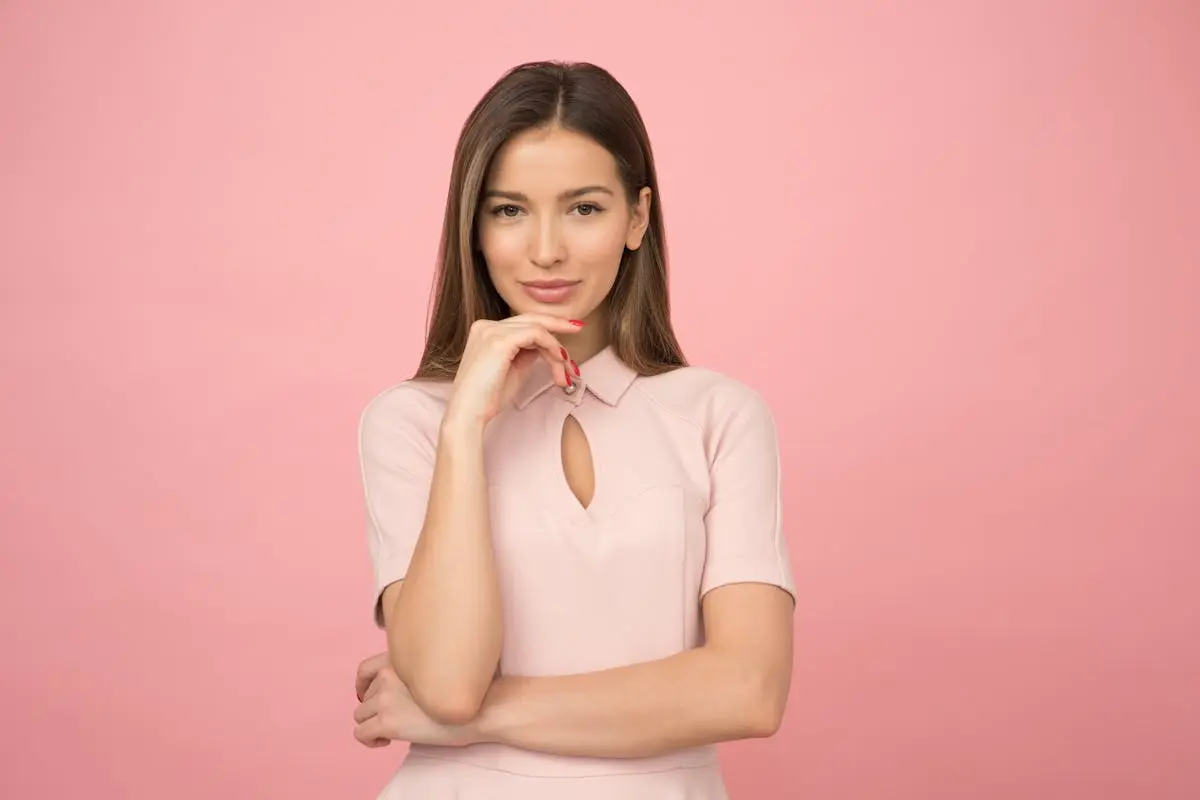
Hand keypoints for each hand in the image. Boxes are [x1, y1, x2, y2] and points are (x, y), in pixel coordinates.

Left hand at [353, 652, 477, 747]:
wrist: (477, 710)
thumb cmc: (463, 692)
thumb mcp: (432, 671)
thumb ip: (409, 674)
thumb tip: (393, 693)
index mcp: (399, 659)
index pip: (363, 670)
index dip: (363, 687)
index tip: (371, 698)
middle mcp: (388, 675)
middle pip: (365, 696)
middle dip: (377, 708)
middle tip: (399, 718)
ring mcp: (386, 698)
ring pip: (360, 715)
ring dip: (374, 723)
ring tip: (395, 731)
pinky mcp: (386, 721)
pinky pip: (360, 733)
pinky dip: (369, 740)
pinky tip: (386, 741)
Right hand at [447, 314, 583, 425]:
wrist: (469, 413)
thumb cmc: (488, 398)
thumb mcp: (513, 369)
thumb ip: (526, 353)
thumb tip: (545, 347)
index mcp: (486, 331)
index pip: (523, 324)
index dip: (547, 330)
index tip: (564, 339)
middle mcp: (486, 326)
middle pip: (531, 319)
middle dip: (558, 324)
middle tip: (578, 328)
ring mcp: (492, 331)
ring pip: (537, 328)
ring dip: (556, 349)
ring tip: (565, 370)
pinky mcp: (499, 340)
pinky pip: (536, 334)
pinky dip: (551, 347)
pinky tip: (558, 362)